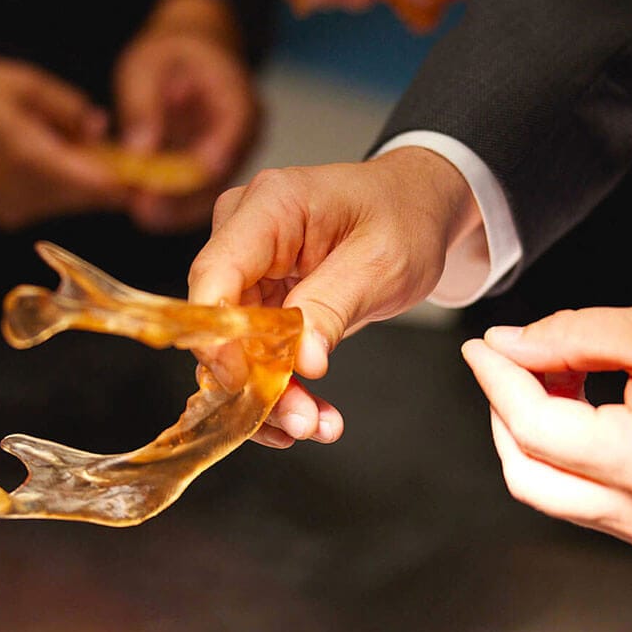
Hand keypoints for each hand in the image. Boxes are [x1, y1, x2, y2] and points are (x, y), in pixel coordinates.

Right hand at [0, 56, 125, 229]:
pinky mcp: (8, 216)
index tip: (156, 174)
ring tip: (76, 146)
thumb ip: (67, 107)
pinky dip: (62, 187)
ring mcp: (16, 210)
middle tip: (126, 155)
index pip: (95, 184)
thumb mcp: (22, 83)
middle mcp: (25, 194)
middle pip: (90, 197)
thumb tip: (102, 129)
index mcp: (30, 159)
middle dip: (111, 179)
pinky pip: (51, 204)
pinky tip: (47, 159)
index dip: (129, 182)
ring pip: (72, 202)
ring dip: (85, 182)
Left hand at [113, 0, 258, 231]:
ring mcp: (237, 155)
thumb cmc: (170, 52)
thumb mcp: (145, 67)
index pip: (231, 133)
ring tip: (142, 215)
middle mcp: (247, 132)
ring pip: (214, 192)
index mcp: (238, 98)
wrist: (191, 52)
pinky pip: (202, 195)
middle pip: (223, 173)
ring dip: (178, 208)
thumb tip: (140, 152)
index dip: (200, 163)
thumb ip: (142, 106)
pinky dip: (176, 205)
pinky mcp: (220, 171)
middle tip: (145, 210)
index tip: (166, 185)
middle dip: (183, 197)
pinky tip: (148, 213)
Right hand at [189, 145, 480, 447]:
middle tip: (303, 424)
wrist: (416, 208)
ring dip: (272, 394)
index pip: (215, 275)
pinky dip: (283, 386)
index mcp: (269, 206)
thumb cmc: (403, 217)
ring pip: (236, 346)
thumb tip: (301, 361)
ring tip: (317, 425)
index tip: (251, 388)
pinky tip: (312, 414)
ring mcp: (249, 265)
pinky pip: (256, 349)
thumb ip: (333, 307)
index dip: (221, 338)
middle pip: (223, 320)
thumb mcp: (382, 262)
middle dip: (256, 381)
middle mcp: (244, 232)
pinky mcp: (259, 294)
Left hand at [461, 302, 631, 554]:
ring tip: (549, 375)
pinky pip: (580, 500)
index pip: (534, 428)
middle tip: (506, 361)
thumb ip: (566, 336)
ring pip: (548, 493)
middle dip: (503, 413)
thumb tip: (506, 345)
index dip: (496, 380)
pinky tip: (573, 405)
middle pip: (526, 475)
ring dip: (530, 434)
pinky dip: (561, 454)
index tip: (479, 347)